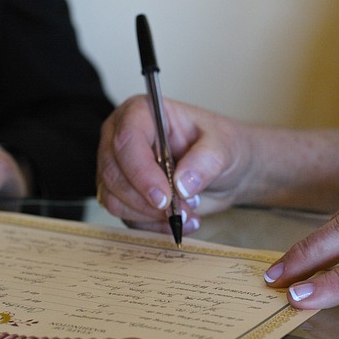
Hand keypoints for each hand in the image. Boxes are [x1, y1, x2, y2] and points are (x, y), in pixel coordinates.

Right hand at [97, 95, 253, 232]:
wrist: (225, 171)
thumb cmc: (221, 147)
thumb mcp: (223, 147)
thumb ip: (206, 161)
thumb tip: (182, 183)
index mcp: (141, 113)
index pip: (126, 140)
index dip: (141, 172)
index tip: (165, 197)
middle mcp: (121, 137)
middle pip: (113, 173)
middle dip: (146, 200)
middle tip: (182, 210)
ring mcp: (119, 167)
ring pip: (113, 198)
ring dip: (150, 215)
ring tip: (186, 213)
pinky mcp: (122, 193)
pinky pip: (124, 216)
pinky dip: (152, 225)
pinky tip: (178, 221)